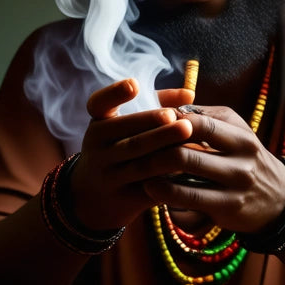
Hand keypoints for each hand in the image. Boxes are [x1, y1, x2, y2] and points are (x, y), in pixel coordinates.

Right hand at [67, 79, 193, 231]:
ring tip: (189, 138)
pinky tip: (190, 170)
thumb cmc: (120, 148)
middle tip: (183, 121)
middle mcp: (98, 150)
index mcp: (98, 126)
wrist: (94, 198)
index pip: (98, 105)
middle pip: (130, 138)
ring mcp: (108, 177)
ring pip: (141, 165)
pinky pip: (149, 189)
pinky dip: (169, 180)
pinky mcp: (123, 200)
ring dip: (167, 153)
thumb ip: (157, 104)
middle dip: (156, 127)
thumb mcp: (125, 126)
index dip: (114, 94)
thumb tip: (189, 93)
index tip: (134, 84)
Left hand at [139, 106, 284, 234]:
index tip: (147, 122)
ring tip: (137, 168)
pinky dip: (165, 194)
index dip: (169, 123)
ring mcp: (236, 186)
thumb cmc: (245, 157)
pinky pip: (189, 201)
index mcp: (241, 135)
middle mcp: (242, 160)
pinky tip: (150, 187)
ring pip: (185, 179)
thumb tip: (167, 103)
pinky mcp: (227, 210)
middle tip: (132, 149)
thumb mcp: (234, 131)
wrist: (278, 200)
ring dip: (156, 174)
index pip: (199, 123)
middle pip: (187, 153)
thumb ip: (204, 116)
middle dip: (156, 151)